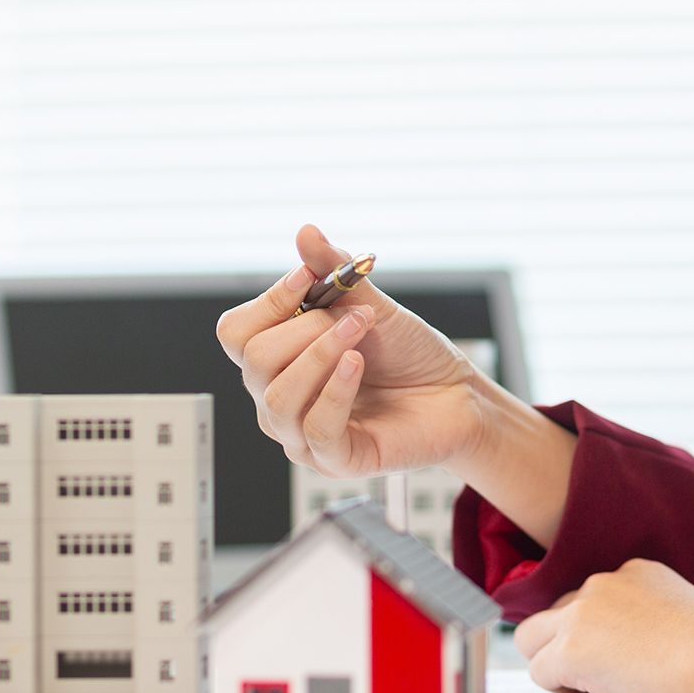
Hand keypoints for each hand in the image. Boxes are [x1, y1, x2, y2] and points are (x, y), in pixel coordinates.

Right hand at [217, 224, 490, 477]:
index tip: (306, 278)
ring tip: (360, 334)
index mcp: (278, 359)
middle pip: (255, 361)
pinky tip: (357, 365)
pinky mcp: (335, 460)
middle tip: (354, 316)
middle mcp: (280, 398)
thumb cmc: (408, 354)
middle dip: (305, 329)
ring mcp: (303, 434)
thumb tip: (305, 232)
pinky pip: (316, 429)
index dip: (268, 302)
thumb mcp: (371, 304)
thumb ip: (335, 271)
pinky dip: (335, 390)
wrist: (456, 394)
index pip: (237, 333)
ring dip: (321, 356)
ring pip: (278, 398)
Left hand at [514, 559, 693, 692]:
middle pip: (552, 612)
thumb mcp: (674, 605)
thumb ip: (640, 609)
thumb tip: (625, 639)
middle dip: (560, 639)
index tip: (606, 649)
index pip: (587, 597)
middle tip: (587, 668)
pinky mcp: (571, 648)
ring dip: (552, 659)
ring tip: (585, 682)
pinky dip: (556, 684)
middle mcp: (598, 585)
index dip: (589, 628)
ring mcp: (580, 613)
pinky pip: (541, 669)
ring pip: (533, 637)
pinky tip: (584, 692)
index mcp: (628, 572)